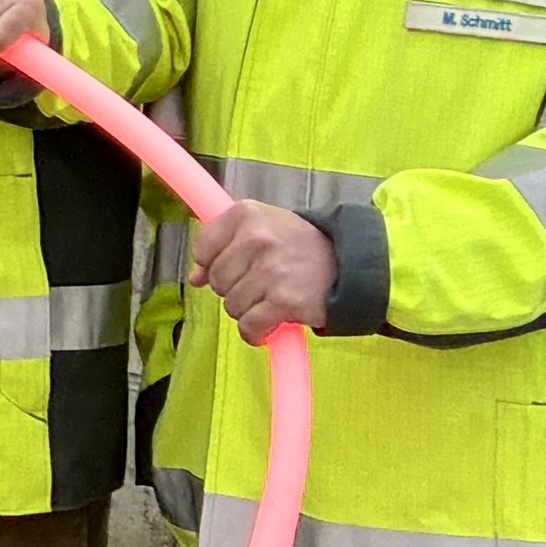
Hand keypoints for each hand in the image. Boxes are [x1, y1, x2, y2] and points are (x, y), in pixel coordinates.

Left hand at [189, 202, 338, 333]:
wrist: (350, 263)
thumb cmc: (300, 246)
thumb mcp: (262, 228)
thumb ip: (223, 247)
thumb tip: (195, 278)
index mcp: (246, 214)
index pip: (203, 248)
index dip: (212, 265)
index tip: (233, 268)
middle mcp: (257, 238)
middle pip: (217, 281)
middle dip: (235, 289)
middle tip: (262, 283)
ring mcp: (271, 270)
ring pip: (232, 306)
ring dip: (250, 310)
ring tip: (273, 297)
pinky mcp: (285, 300)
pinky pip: (250, 326)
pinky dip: (257, 332)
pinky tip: (271, 324)